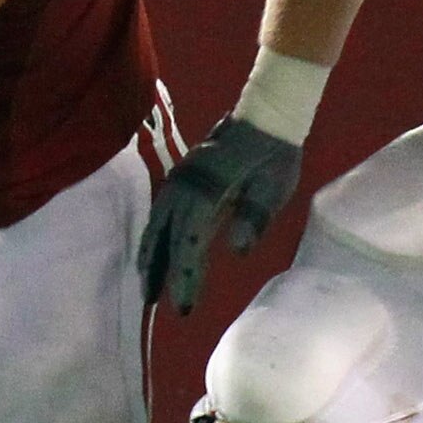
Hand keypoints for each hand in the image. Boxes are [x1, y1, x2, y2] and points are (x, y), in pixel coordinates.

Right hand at [139, 117, 301, 313]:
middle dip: (157, 271)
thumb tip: (238, 251)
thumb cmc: (274, 154)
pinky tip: (155, 254)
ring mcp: (178, 181)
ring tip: (147, 287)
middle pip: (163, 236)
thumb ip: (254, 217)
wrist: (265, 115)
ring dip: (150, 256)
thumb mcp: (274, 187)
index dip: (183, 276)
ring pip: (156, 225)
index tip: (184, 307)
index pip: (188, 241)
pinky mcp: (180, 179)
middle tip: (152, 304)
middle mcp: (185, 186)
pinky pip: (159, 214)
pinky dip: (154, 238)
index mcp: (207, 189)